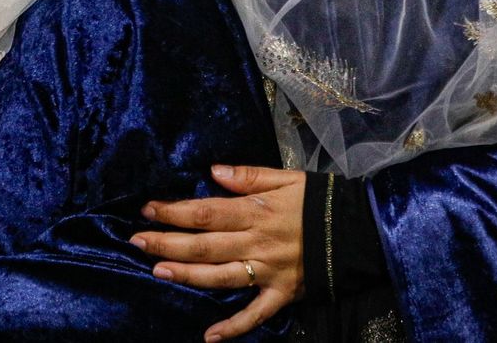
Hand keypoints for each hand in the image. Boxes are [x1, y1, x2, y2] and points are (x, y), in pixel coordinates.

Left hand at [130, 164, 304, 340]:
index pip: (206, 212)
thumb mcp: (287, 178)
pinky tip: (209, 337)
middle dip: (168, 243)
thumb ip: (249, 175)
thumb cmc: (320, 201)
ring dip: (187, 275)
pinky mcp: (283, 295)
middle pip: (205, 244)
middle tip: (136, 241)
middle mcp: (258, 243)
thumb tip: (213, 171)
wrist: (360, 231)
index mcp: (257, 212)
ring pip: (221, 276)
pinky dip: (234, 327)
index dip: (174, 211)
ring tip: (158, 272)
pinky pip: (256, 314)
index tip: (147, 210)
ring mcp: (270, 271)